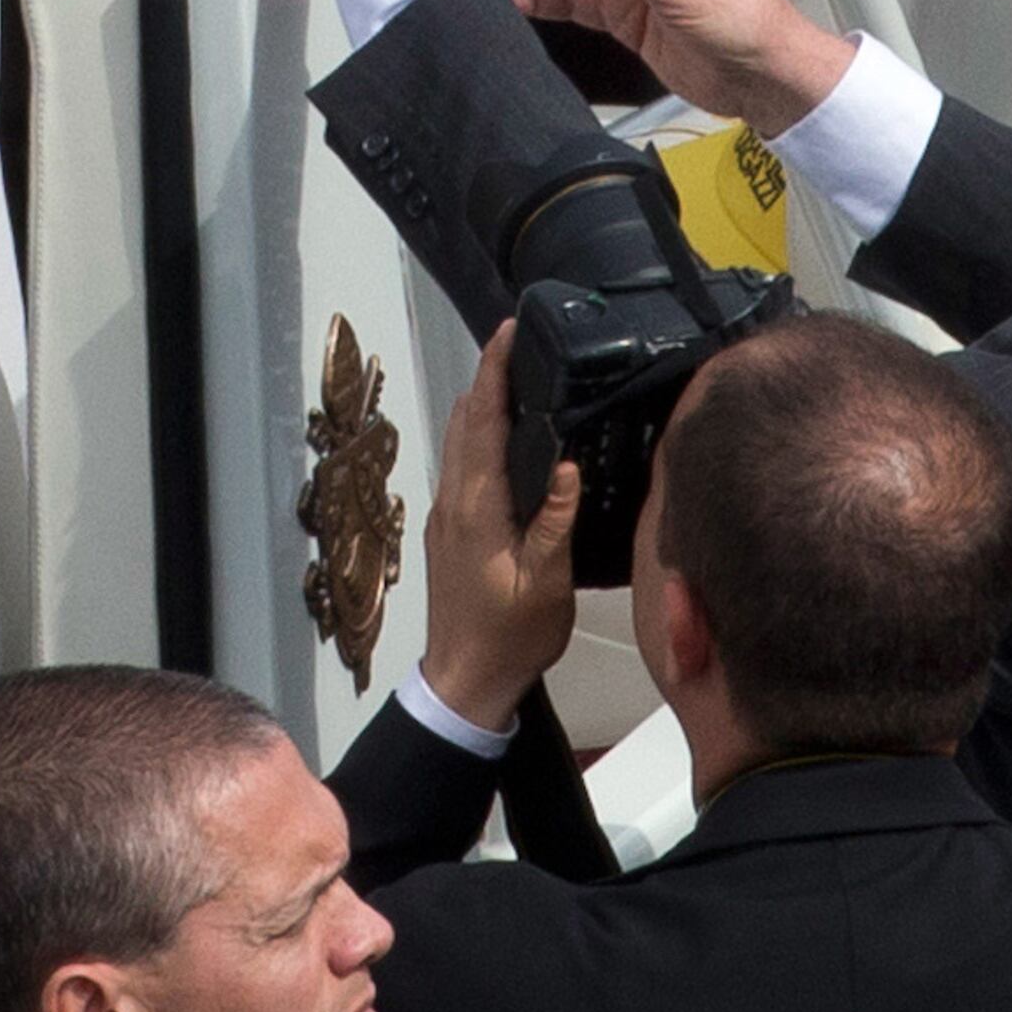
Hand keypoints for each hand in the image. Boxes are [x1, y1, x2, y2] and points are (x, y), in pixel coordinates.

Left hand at [416, 323, 578, 732]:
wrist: (466, 680)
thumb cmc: (511, 636)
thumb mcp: (546, 583)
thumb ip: (555, 523)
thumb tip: (565, 465)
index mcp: (477, 507)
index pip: (483, 421)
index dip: (495, 371)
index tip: (509, 330)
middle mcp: (453, 500)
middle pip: (464, 420)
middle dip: (489, 376)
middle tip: (521, 343)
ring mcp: (446, 514)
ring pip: (458, 440)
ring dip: (482, 404)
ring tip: (517, 378)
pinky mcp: (449, 529)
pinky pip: (461, 463)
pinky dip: (479, 434)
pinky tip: (506, 437)